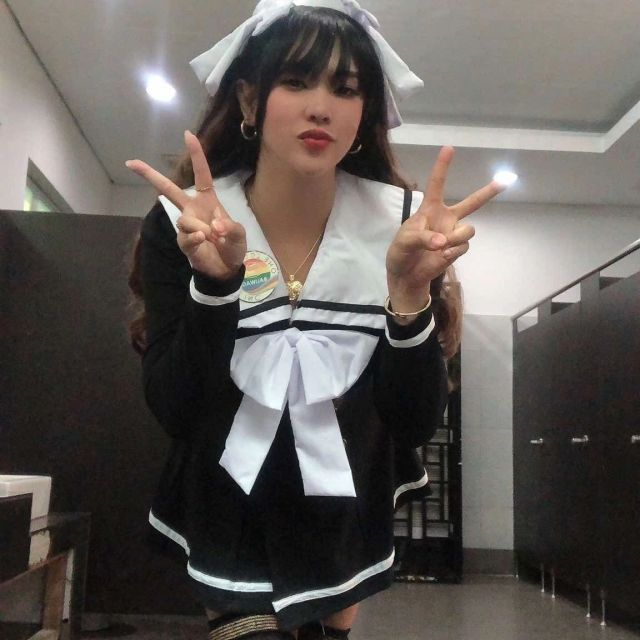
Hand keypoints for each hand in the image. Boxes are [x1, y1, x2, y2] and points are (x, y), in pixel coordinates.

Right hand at [126, 131, 246, 280]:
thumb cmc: (232, 246)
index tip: (188, 135)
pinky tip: (202, 239)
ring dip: (199, 227)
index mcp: (208, 200)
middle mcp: (193, 209)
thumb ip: (231, 228)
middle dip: (150, 175)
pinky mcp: (184, 243)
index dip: (196, 155)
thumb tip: (214, 227)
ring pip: (183, 219)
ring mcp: (186, 226)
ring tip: (212, 236)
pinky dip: (194, 238)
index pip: (201, 174)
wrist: (226, 269)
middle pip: (168, 189)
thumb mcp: (239, 234)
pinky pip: (185, 236)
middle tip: (131, 163)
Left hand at [386, 146, 503, 304]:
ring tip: (440, 246)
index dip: (443, 167)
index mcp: (429, 209)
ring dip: (456, 238)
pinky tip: (441, 256)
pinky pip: (464, 247)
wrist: (407, 275)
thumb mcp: (405, 242)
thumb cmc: (401, 252)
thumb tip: (443, 241)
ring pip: (469, 230)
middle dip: (488, 192)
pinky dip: (453, 252)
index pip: (437, 184)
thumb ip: (423, 238)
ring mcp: (453, 234)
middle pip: (471, 203)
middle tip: (506, 180)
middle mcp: (445, 218)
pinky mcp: (456, 249)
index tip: (449, 148)